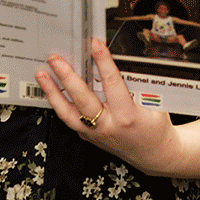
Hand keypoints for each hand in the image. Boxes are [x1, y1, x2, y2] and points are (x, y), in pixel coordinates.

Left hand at [36, 38, 182, 175]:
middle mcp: (108, 127)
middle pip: (83, 100)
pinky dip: (59, 104)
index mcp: (128, 116)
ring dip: (53, 93)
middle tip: (56, 58)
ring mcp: (96, 134)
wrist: (155, 155)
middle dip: (67, 77)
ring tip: (42, 74)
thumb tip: (123, 58)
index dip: (103, 62)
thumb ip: (139, 84)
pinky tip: (51, 90)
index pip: (112, 84)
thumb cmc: (157, 127)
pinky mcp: (89, 137)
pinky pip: (70, 119)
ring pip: (68, 114)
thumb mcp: (155, 103)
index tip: (95, 44)